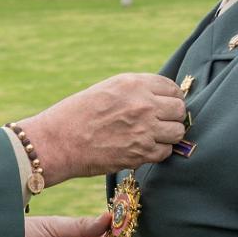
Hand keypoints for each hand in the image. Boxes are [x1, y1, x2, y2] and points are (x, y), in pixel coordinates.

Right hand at [18, 73, 185, 184]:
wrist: (58, 141)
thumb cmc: (77, 114)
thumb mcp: (107, 90)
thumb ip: (135, 92)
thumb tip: (159, 99)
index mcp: (133, 84)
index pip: (171, 88)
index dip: (170, 98)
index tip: (164, 105)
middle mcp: (143, 104)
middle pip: (179, 109)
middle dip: (172, 116)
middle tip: (160, 123)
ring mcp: (145, 129)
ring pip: (177, 132)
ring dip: (168, 135)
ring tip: (153, 137)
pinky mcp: (141, 153)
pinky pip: (166, 152)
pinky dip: (158, 152)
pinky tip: (143, 148)